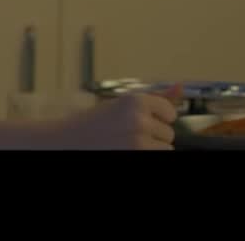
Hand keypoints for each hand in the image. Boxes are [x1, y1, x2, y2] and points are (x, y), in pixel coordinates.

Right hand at [48, 85, 181, 149]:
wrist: (65, 142)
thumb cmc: (91, 125)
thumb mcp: (119, 106)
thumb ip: (153, 100)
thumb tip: (179, 86)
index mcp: (134, 101)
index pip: (169, 112)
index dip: (156, 119)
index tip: (138, 122)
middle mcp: (138, 119)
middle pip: (169, 133)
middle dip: (152, 136)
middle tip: (126, 135)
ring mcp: (139, 141)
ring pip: (166, 149)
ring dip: (151, 149)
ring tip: (126, 144)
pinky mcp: (138, 155)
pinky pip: (158, 157)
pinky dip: (145, 155)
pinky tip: (126, 150)